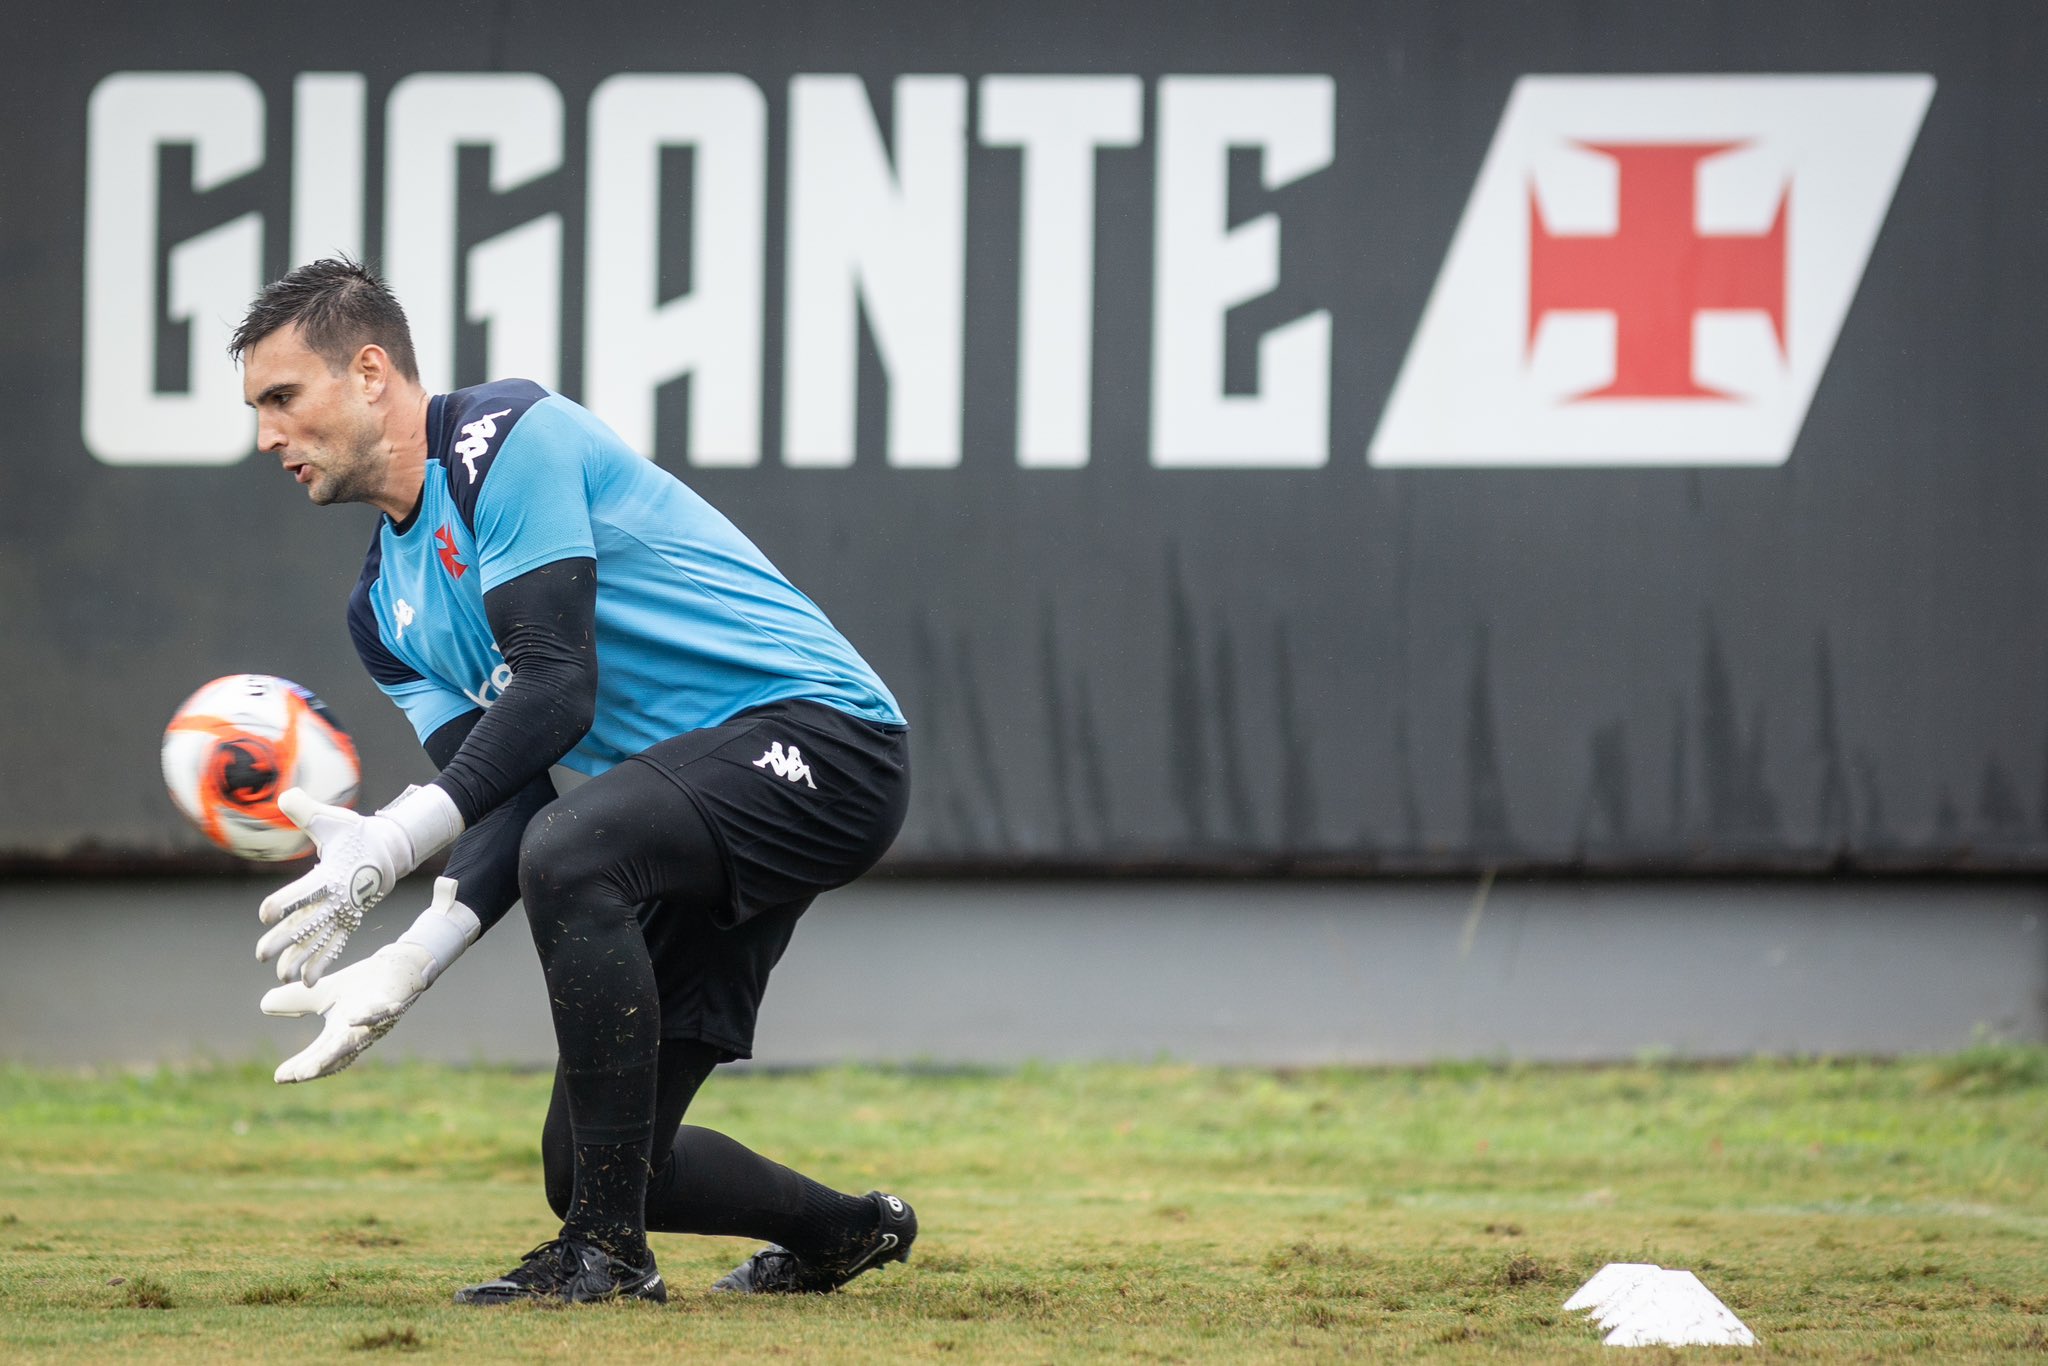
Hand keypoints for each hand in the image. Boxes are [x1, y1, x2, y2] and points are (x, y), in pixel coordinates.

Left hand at [257, 784, 462, 984]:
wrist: (388, 852)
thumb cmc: (356, 834)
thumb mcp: (334, 820)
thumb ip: (306, 810)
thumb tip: (284, 796)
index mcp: (332, 875)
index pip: (305, 892)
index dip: (285, 903)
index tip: (266, 914)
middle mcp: (338, 899)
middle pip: (308, 923)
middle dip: (285, 940)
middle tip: (261, 955)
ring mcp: (344, 913)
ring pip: (319, 940)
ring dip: (300, 959)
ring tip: (280, 976)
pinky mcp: (348, 921)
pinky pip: (333, 946)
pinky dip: (321, 964)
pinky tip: (305, 982)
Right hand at [259, 877, 478, 1082]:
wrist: (396, 969)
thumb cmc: (360, 987)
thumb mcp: (320, 993)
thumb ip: (295, 1001)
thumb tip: (264, 1005)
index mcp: (339, 1034)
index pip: (318, 1055)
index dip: (301, 1067)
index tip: (279, 1078)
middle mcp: (358, 1033)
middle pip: (336, 1054)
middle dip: (317, 1066)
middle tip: (297, 1077)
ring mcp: (376, 1021)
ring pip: (356, 1038)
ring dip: (339, 1050)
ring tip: (319, 1063)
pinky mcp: (392, 1003)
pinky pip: (382, 1011)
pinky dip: (370, 1016)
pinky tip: (354, 1018)